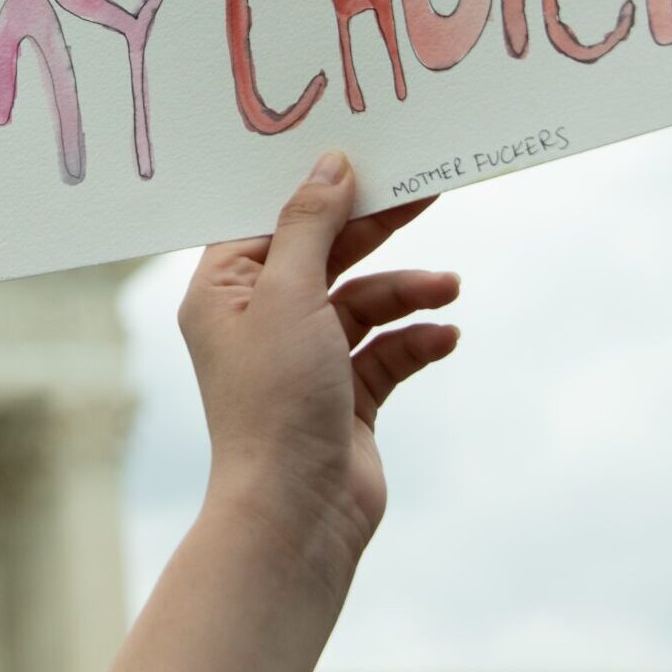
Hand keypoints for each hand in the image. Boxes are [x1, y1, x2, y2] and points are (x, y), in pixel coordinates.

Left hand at [177, 149, 460, 575]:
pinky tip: (444, 335)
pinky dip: (416, 339)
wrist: (297, 514)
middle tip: (427, 191)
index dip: (316, 189)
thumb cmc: (275, 402)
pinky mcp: (345, 397)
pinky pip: (386, 351)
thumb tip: (330, 164)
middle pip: (324, 254)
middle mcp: (259, 322)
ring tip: (448, 287)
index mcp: (223, 293)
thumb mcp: (290, 294)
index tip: (364, 157)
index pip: (270, 222)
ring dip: (406, 291)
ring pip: (363, 302)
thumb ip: (312, 225)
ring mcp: (305, 361)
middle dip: (376, 229)